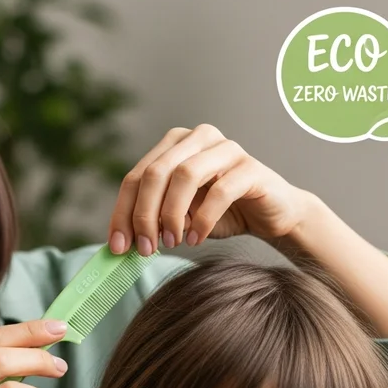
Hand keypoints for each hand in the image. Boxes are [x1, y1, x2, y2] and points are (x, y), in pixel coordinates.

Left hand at [107, 124, 314, 255]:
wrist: (270, 215)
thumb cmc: (219, 214)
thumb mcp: (177, 217)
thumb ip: (150, 221)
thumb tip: (118, 244)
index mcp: (173, 145)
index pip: (135, 177)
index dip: (123, 213)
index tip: (117, 247)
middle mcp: (198, 138)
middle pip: (155, 173)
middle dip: (144, 215)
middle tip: (145, 249)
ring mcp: (226, 148)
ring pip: (184, 176)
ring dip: (171, 215)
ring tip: (171, 243)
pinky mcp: (250, 167)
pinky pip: (220, 191)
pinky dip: (202, 219)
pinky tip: (196, 239)